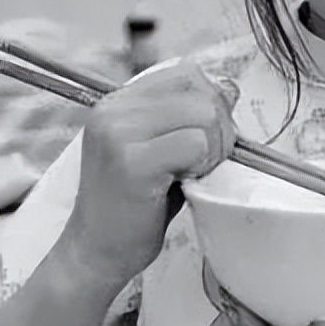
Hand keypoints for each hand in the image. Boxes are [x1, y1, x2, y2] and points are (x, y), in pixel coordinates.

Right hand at [64, 61, 236, 286]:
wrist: (95, 252)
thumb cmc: (134, 203)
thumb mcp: (160, 146)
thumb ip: (187, 115)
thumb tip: (229, 89)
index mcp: (118, 101)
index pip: (188, 73)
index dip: (211, 102)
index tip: (205, 136)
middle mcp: (114, 110)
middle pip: (202, 91)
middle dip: (220, 127)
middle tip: (203, 161)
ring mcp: (119, 133)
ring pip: (205, 115)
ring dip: (215, 148)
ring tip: (192, 172)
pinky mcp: (132, 162)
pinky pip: (197, 145)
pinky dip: (204, 164)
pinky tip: (184, 182)